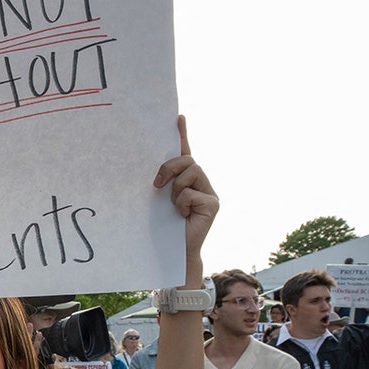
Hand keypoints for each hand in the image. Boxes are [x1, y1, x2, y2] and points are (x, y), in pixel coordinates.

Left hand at [153, 115, 218, 261]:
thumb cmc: (164, 225)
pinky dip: (182, 203)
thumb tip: (154, 172)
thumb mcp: (160, 199)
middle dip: (169, 168)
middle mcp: (202, 183)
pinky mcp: (213, 204)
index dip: (183, 134)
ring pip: (191, 173)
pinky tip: (183, 215)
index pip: (185, 153)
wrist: (174, 250)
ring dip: (176, 190)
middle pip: (188, 160)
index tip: (178, 117)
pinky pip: (191, 193)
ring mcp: (210, 193)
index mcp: (187, 180)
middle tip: (157, 185)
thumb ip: (163, 182)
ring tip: (175, 207)